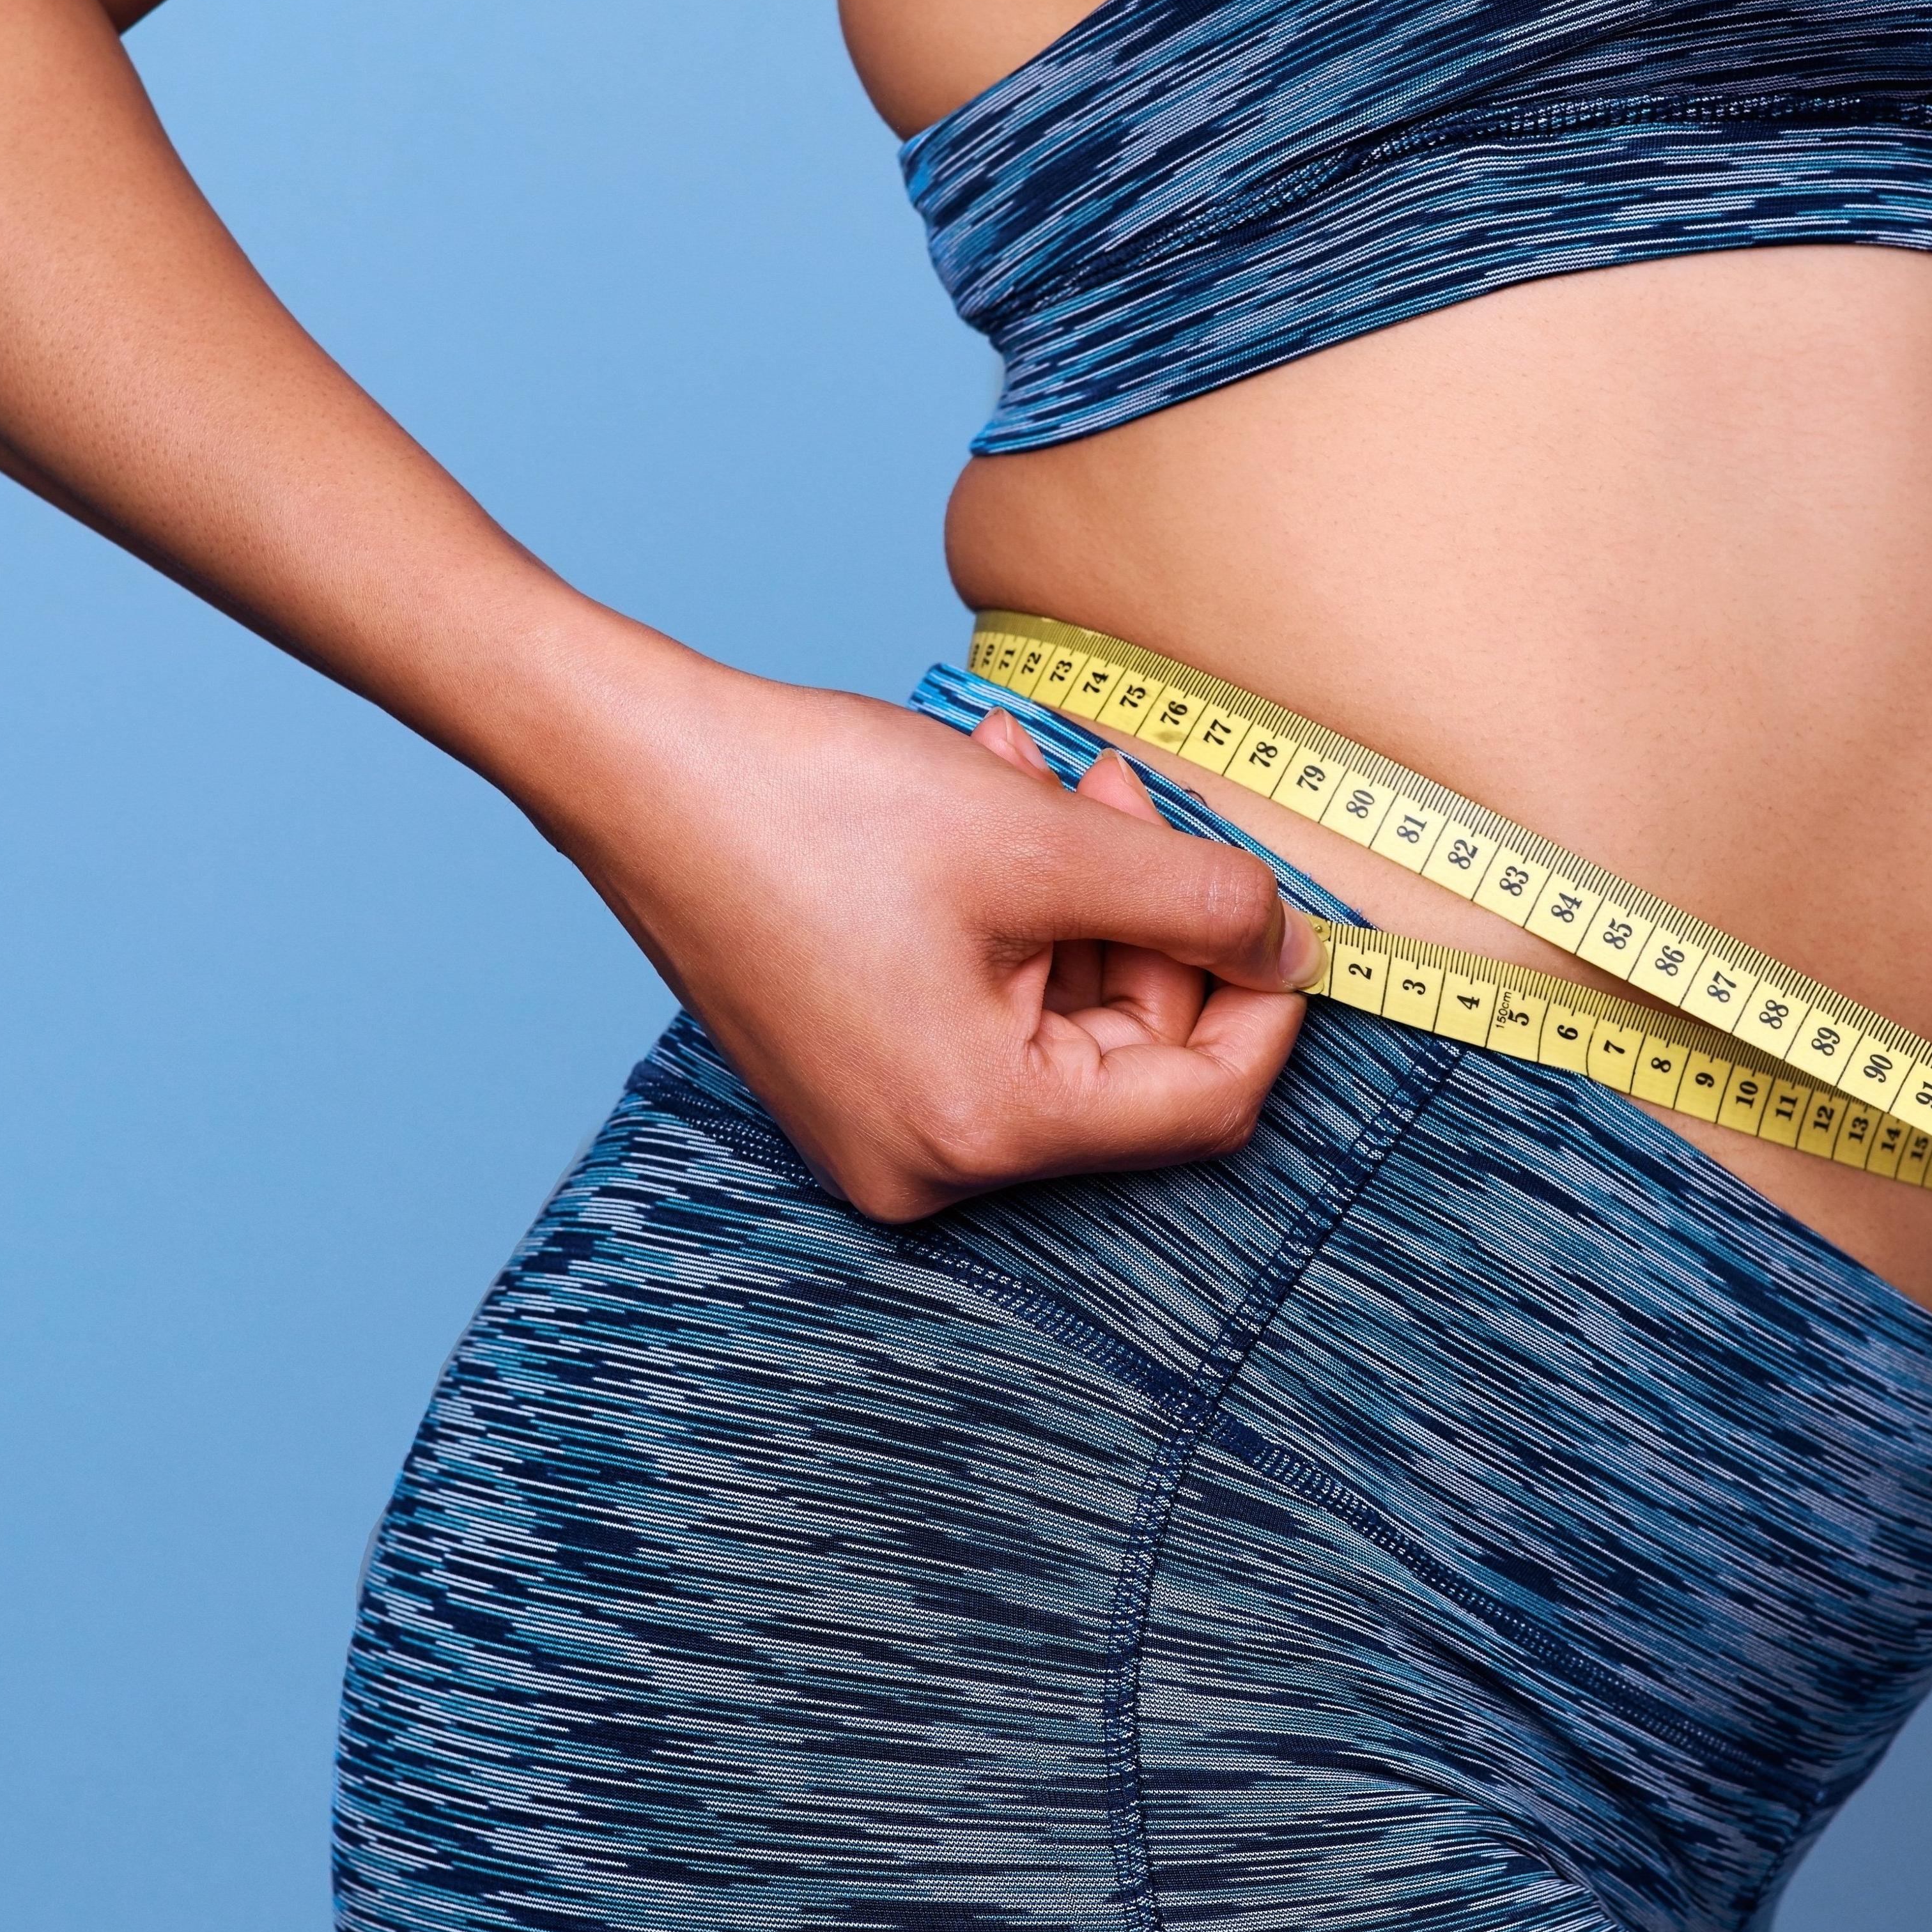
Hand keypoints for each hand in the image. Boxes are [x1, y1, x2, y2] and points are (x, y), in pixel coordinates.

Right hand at [542, 659, 1316, 1222]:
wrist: (635, 767)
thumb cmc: (818, 804)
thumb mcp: (1046, 843)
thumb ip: (1199, 901)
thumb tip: (1296, 946)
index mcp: (980, 1130)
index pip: (1202, 1102)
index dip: (1266, 1002)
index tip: (1287, 910)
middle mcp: (927, 1164)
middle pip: (1130, 1059)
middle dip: (1154, 919)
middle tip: (1126, 788)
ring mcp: (884, 1127)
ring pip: (1063, 1018)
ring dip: (1085, 892)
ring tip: (1046, 773)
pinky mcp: (857, 1077)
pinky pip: (992, 1007)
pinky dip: (1019, 911)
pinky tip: (998, 798)